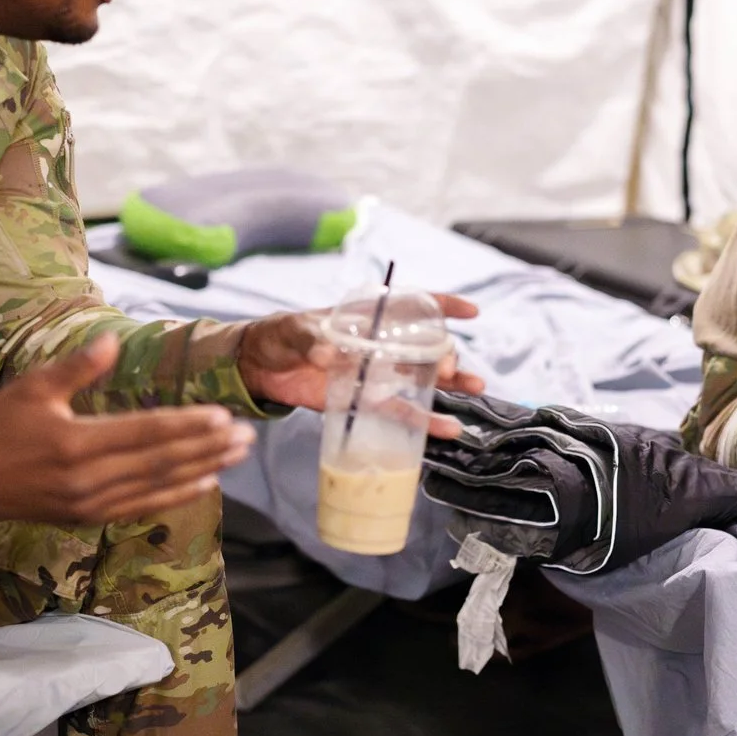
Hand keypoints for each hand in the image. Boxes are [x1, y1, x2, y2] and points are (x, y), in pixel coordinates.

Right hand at [0, 336, 252, 524]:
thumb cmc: (1, 427)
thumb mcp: (34, 387)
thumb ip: (77, 367)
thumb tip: (111, 340)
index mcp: (74, 443)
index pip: (143, 434)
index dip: (185, 425)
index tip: (221, 416)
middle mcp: (87, 479)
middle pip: (160, 461)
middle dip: (206, 447)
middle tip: (246, 435)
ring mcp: (90, 503)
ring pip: (158, 485)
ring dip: (202, 469)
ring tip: (237, 454)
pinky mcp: (89, 518)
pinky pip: (142, 506)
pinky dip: (177, 495)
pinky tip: (206, 482)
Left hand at [236, 296, 485, 437]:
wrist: (260, 368)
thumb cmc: (280, 336)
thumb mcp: (294, 330)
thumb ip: (312, 340)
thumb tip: (327, 355)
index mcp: (368, 317)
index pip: (412, 306)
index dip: (443, 306)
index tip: (471, 312)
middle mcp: (381, 345)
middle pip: (426, 345)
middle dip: (445, 353)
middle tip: (446, 367)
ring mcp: (377, 374)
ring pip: (423, 378)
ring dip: (451, 383)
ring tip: (476, 388)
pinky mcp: (367, 402)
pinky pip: (402, 413)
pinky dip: (425, 423)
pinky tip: (448, 429)